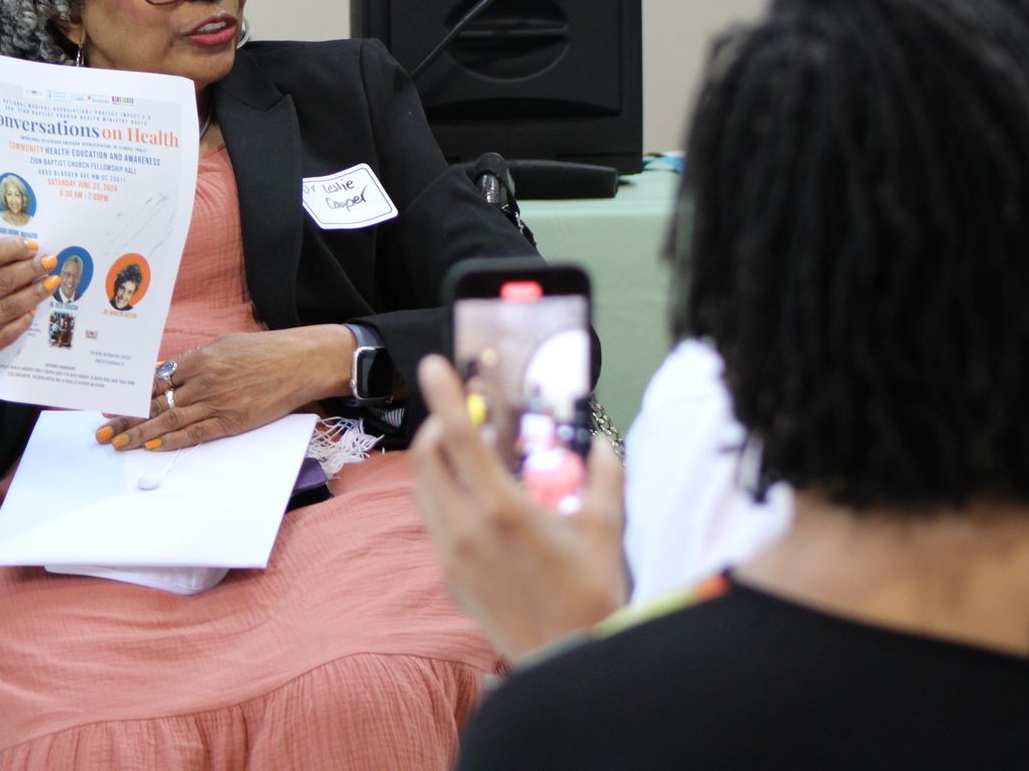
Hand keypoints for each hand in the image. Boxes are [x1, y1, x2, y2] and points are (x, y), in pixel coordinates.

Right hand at [0, 237, 57, 437]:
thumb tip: (8, 258)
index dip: (11, 249)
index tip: (30, 246)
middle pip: (0, 282)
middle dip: (30, 269)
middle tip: (50, 261)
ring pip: (7, 309)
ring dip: (33, 293)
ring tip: (50, 283)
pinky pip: (4, 337)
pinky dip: (21, 322)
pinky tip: (32, 311)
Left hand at [95, 325, 352, 450]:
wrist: (299, 361)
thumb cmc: (263, 351)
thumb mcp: (224, 345)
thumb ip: (194, 361)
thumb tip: (166, 373)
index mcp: (199, 358)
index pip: (155, 380)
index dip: (131, 395)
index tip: (110, 404)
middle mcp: (203, 379)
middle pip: (156, 402)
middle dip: (126, 417)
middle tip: (102, 431)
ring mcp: (217, 401)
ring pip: (169, 420)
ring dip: (140, 433)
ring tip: (118, 443)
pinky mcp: (232, 420)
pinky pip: (196, 433)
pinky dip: (172, 441)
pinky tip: (153, 446)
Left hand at [410, 354, 627, 661]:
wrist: (568, 661)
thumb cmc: (591, 596)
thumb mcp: (606, 528)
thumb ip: (604, 475)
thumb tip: (601, 441)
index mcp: (502, 510)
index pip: (460, 437)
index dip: (444, 395)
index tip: (433, 366)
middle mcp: (466, 530)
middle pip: (425, 458)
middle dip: (436, 426)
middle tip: (459, 417)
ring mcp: (451, 556)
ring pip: (422, 491)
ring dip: (435, 463)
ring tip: (464, 455)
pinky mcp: (448, 578)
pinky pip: (433, 523)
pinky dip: (443, 499)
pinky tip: (474, 502)